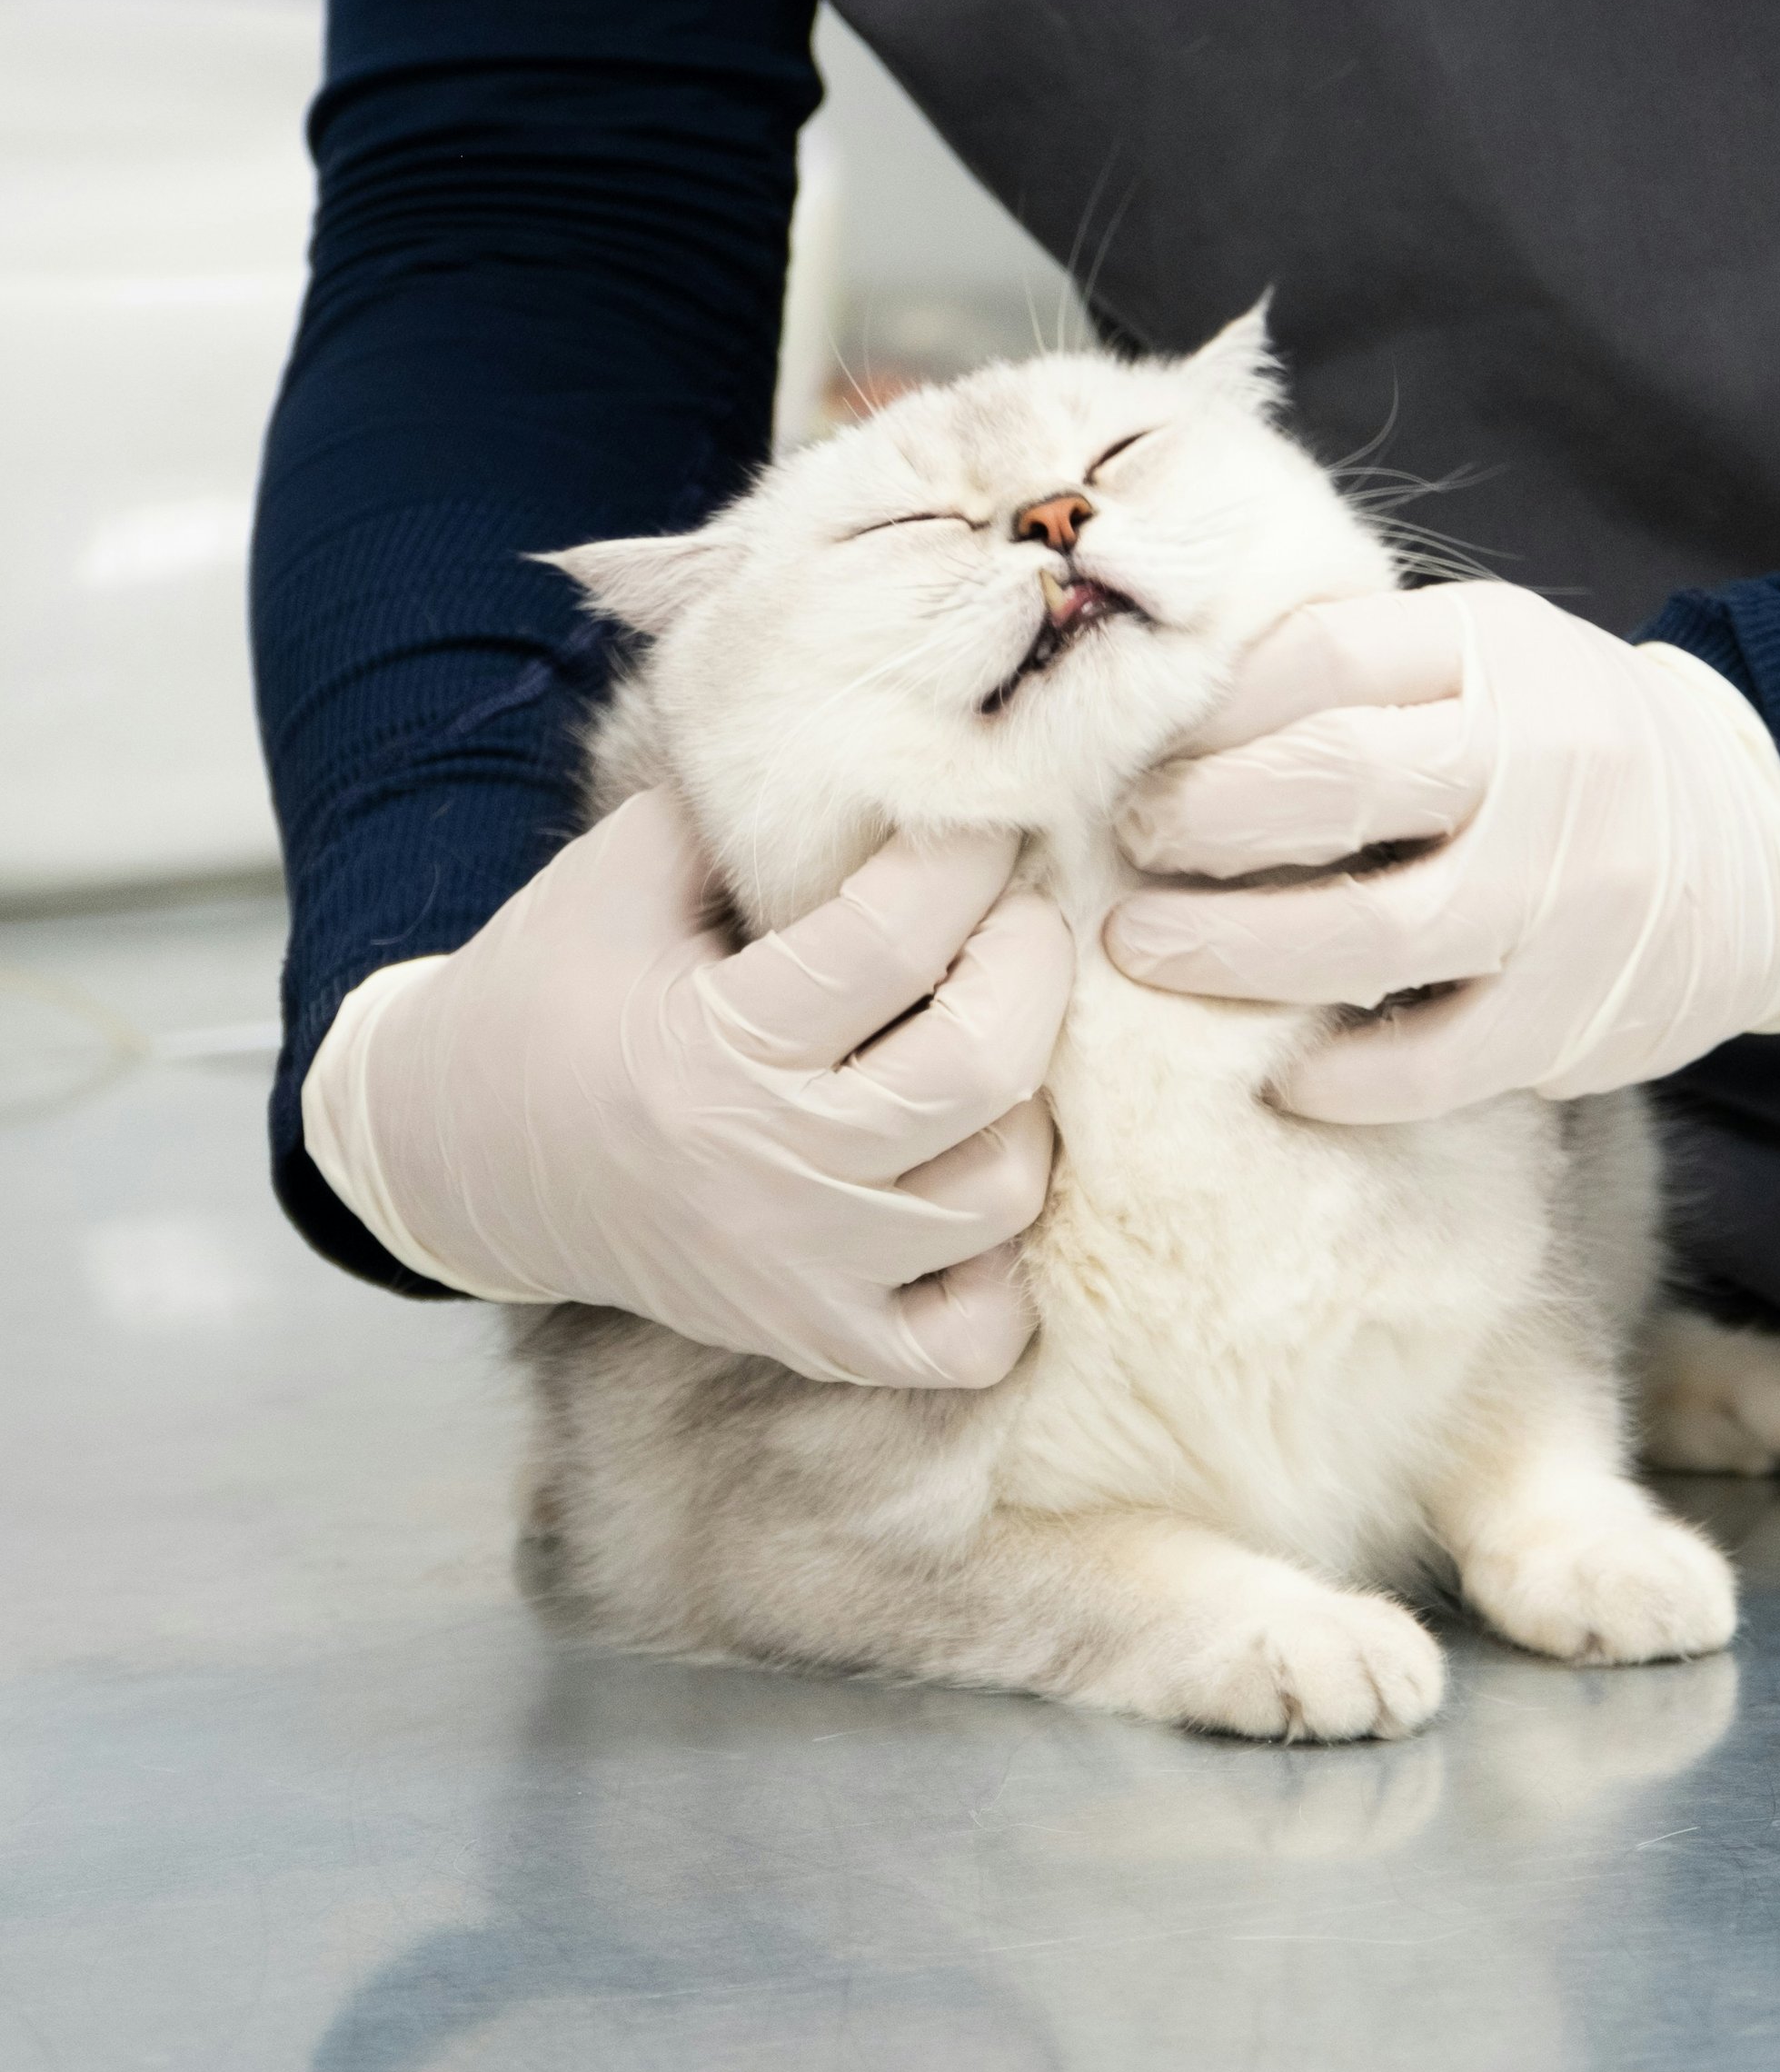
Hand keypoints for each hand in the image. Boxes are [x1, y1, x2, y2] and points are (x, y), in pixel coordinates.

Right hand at [301, 791, 1071, 1384]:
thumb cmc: (548, 993)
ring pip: (998, 1193)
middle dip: (1032, 964)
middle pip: (980, 1068)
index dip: (964, 856)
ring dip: (1030, 1102)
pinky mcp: (816, 1339)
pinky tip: (974, 1178)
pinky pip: (971, 1338)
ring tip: (1000, 1033)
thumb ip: (741, 806)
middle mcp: (768, 1171)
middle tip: (1025, 911)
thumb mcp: (620, 875)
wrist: (455, 1158)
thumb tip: (884, 732)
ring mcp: (800, 1273)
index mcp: (713, 1045)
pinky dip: (1004, 1269)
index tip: (987, 813)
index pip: (895, 937)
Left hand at [1105, 583, 1779, 1120]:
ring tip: (1144, 951)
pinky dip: (1344, 1075)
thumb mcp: (1486, 654)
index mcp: (1496, 654)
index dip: (1209, 708)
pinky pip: (1436, 1061)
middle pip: (1334, 782)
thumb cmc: (1570, 739)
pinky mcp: (1575, 1013)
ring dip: (1234, 951)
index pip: (1326, 658)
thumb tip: (1171, 708)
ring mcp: (1563, 894)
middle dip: (1200, 821)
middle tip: (1126, 846)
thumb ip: (1361, 666)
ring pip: (1371, 932)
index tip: (1136, 748)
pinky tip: (1278, 1073)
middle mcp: (1536, 761)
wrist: (1762, 840)